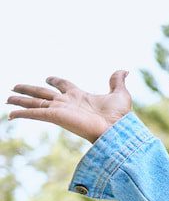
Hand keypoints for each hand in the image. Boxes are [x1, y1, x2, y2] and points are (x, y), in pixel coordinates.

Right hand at [7, 71, 131, 143]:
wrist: (116, 129)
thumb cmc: (120, 116)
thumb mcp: (120, 94)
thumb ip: (117, 81)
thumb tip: (125, 70)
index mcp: (79, 96)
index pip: (64, 85)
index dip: (56, 80)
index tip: (49, 77)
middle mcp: (67, 102)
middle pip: (43, 93)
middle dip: (29, 90)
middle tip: (15, 87)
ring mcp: (59, 109)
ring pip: (34, 103)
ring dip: (20, 101)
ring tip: (7, 99)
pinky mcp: (55, 116)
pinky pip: (34, 114)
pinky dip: (21, 114)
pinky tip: (10, 114)